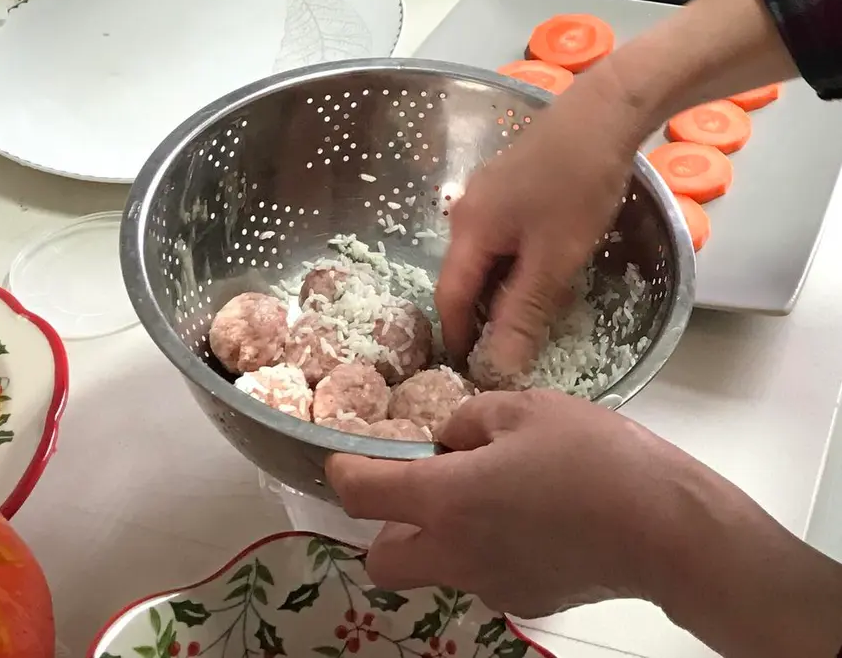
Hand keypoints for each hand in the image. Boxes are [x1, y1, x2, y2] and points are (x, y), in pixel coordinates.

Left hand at [327, 389, 841, 657]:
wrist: (665, 527)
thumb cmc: (593, 455)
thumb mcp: (524, 409)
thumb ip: (468, 420)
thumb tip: (449, 440)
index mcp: (446, 499)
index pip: (361, 495)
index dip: (343, 472)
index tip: (346, 457)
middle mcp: (456, 552)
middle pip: (382, 560)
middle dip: (385, 526)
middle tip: (420, 489)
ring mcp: (488, 584)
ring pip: (434, 568)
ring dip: (440, 535)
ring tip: (492, 496)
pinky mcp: (523, 599)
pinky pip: (480, 574)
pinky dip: (485, 548)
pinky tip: (530, 519)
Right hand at [435, 70, 642, 373]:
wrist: (604, 111)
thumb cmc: (577, 187)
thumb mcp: (554, 260)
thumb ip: (524, 314)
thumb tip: (498, 368)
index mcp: (468, 232)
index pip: (450, 299)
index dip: (458, 338)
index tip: (470, 370)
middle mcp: (467, 213)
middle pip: (464, 278)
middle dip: (478, 318)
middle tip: (500, 352)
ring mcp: (487, 196)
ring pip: (485, 260)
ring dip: (499, 293)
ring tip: (522, 321)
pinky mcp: (511, 186)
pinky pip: (501, 240)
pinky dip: (512, 267)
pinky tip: (538, 274)